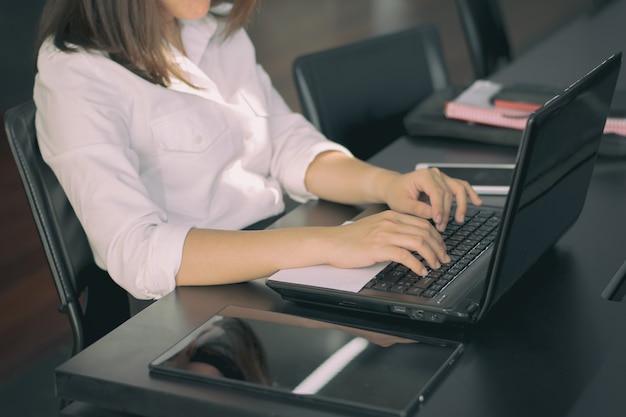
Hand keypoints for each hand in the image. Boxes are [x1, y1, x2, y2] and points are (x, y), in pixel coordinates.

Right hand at [325, 210, 450, 275]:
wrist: (331, 242)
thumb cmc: (350, 239)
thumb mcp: (375, 228)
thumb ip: (393, 230)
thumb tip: (412, 242)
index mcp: (392, 216)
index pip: (423, 223)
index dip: (437, 237)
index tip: (441, 248)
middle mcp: (390, 222)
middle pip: (425, 231)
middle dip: (439, 247)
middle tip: (443, 259)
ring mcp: (385, 234)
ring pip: (419, 242)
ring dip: (432, 256)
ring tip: (435, 266)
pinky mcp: (378, 248)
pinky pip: (405, 255)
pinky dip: (417, 264)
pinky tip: (420, 271)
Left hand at [383, 168, 482, 230]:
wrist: (394, 187)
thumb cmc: (396, 193)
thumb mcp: (401, 204)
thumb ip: (416, 209)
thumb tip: (432, 215)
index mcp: (424, 176)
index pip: (437, 193)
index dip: (440, 208)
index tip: (438, 221)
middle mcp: (435, 174)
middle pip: (448, 194)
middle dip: (446, 212)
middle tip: (441, 227)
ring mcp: (442, 177)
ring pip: (458, 190)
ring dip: (461, 205)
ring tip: (460, 219)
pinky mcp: (445, 182)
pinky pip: (461, 187)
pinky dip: (470, 194)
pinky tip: (477, 202)